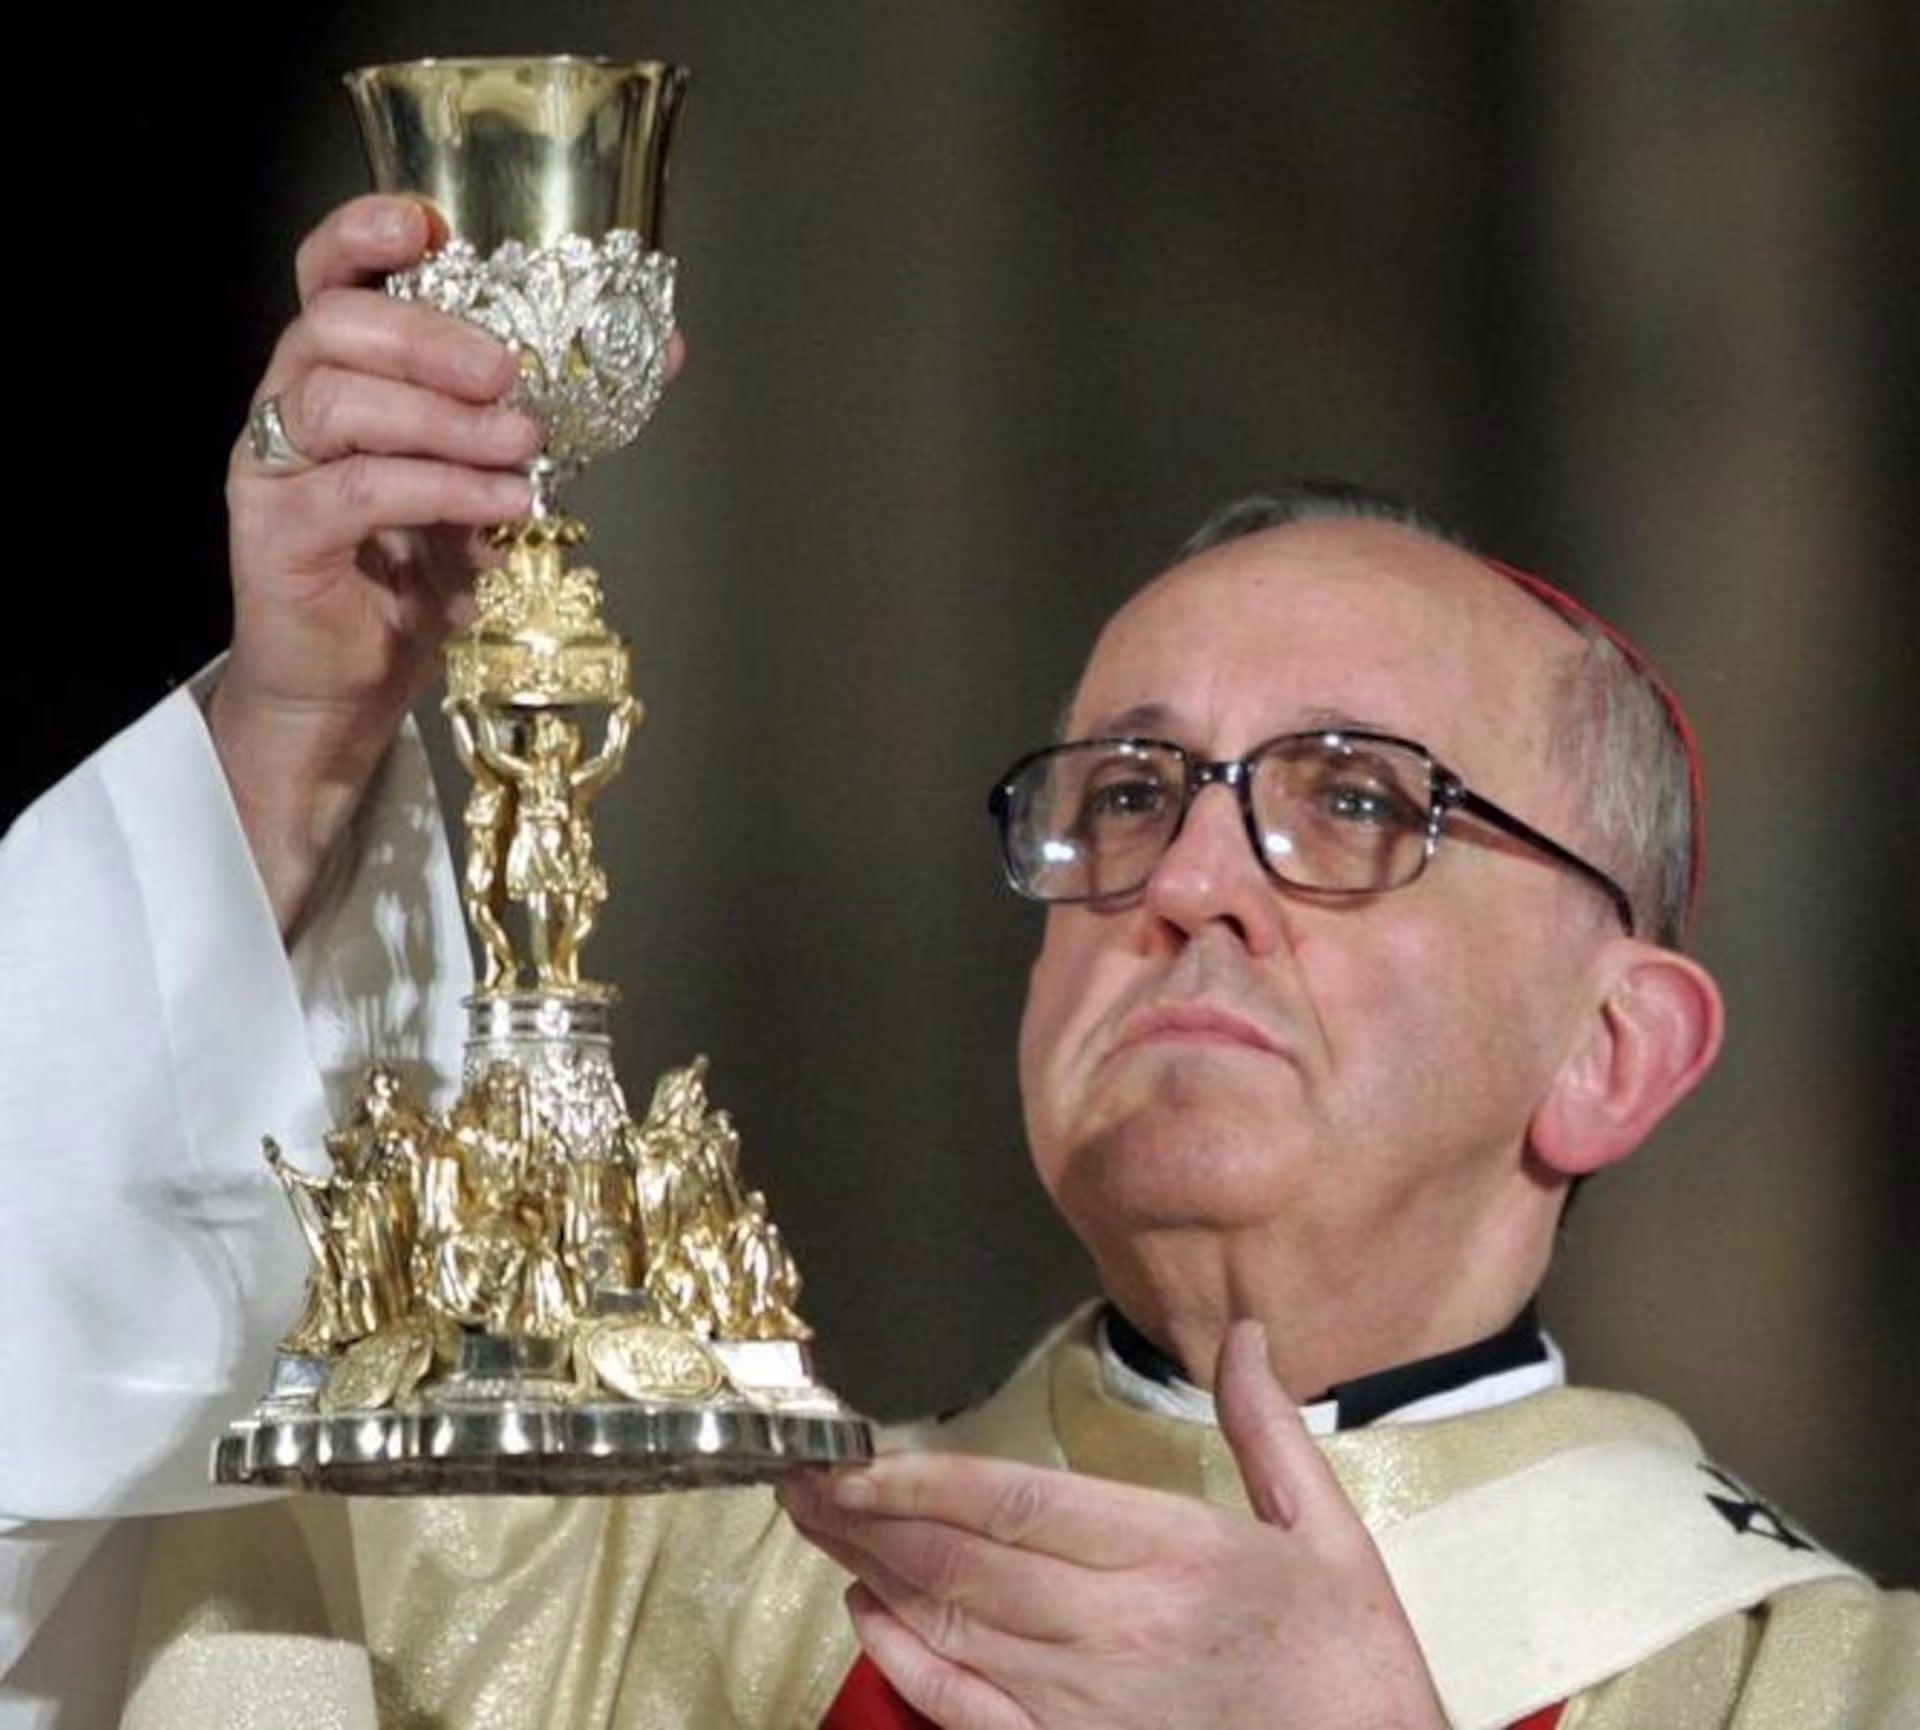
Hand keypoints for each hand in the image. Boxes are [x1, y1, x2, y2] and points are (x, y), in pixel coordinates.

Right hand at [210, 193, 540, 931]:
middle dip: (431, 337)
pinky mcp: (278, 534)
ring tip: (521, 448)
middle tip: (509, 373)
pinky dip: (440, 489)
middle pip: (333, 325)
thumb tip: (661, 358)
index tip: (433, 227)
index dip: (365, 235)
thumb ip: (542, 424)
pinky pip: (357, 489)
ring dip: (444, 418)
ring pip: (339, 400)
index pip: (324, 275)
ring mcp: (274, 470)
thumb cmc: (411, 582)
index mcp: (336, 377)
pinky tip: (501, 504)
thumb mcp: (486, 488)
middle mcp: (289, 407)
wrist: (347, 689)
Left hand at [778, 1322, 1445, 1729]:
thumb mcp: (1329, 1533)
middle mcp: (1117, 1628)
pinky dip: (908, 1667)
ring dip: (872, 1574)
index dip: (920, 1481)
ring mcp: (1088, 1705)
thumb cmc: (1351, 1666)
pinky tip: (867, 1620)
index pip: (1017, 1505)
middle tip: (800, 1477)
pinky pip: (970, 1714)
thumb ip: (1266, 1427)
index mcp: (1175, 1555)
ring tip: (816, 1526)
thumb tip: (1244, 1332)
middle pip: (961, 1564)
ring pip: (952, 1630)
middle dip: (866, 1519)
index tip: (857, 1457)